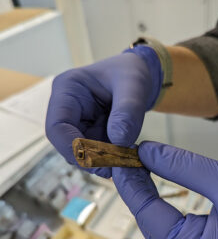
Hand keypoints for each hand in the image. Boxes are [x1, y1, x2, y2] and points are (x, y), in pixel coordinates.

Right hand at [46, 48, 161, 177]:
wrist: (139, 74)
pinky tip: (126, 158)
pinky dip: (110, 159)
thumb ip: (127, 111)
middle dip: (92, 158)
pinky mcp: (91, 132)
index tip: (100, 161)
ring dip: (103, 161)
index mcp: (67, 90)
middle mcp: (67, 109)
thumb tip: (118, 142)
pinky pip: (96, 152)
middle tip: (119, 166)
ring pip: (82, 152)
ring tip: (126, 161)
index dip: (74, 149)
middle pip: (67, 144)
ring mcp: (79, 123)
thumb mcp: (134, 85)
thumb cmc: (132, 72)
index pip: (57, 127)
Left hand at [112, 141, 217, 238]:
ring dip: (150, 192)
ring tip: (136, 166)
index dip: (132, 188)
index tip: (119, 160)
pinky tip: (159, 180)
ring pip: (164, 220)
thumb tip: (146, 151)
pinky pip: (179, 218)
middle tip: (125, 160)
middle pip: (154, 221)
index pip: (151, 218)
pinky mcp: (213, 238)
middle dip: (137, 190)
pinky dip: (166, 197)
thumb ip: (185, 167)